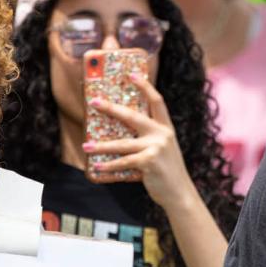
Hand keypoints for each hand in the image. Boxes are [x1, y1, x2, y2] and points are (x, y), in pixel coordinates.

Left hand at [83, 75, 195, 208]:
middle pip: (132, 116)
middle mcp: (162, 134)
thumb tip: (120, 133)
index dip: (144, 85)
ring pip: (123, 143)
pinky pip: (124, 161)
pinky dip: (110, 165)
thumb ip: (148, 139)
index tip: (131, 74)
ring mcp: (156, 147)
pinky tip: (98, 166)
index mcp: (165, 128)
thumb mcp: (162, 149)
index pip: (156, 101)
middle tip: (94, 102)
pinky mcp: (149, 162)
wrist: (179, 193)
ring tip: (86, 146)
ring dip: (102, 146)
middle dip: (111, 108)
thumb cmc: (167, 171)